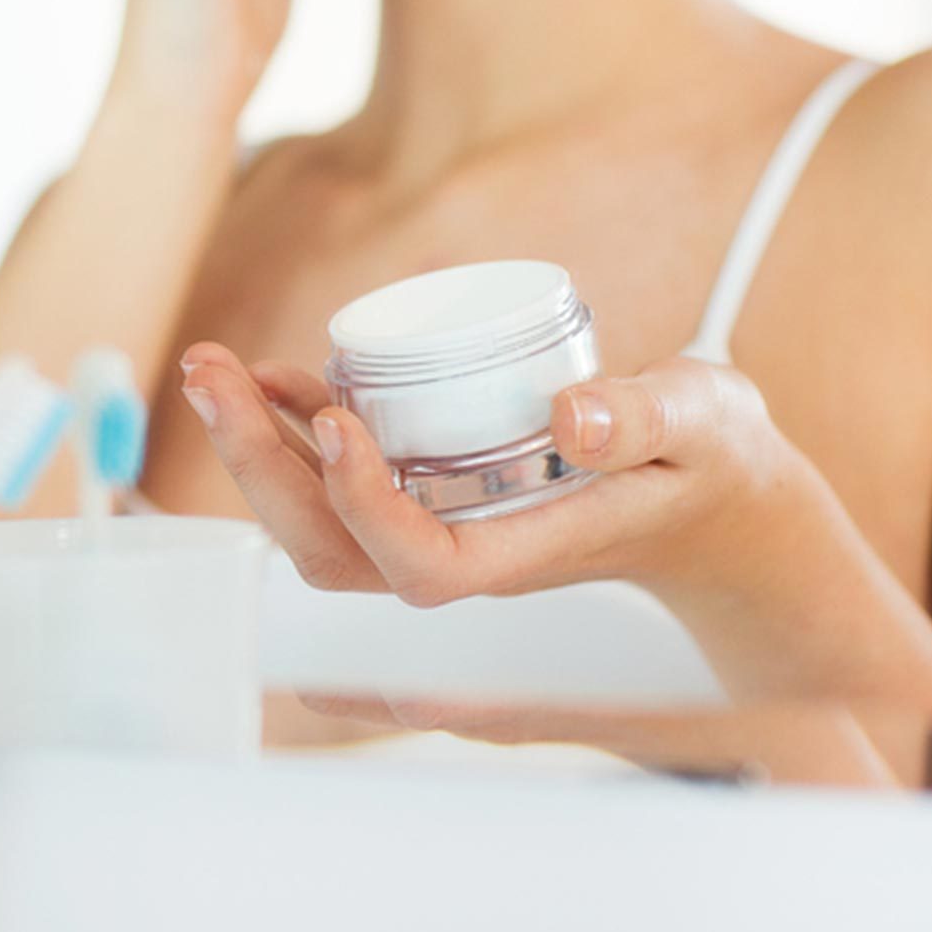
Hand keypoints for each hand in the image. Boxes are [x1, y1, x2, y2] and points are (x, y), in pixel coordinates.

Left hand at [180, 343, 792, 606]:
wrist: (720, 504)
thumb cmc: (716, 464)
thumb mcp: (707, 424)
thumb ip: (647, 418)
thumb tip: (571, 415)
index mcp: (531, 550)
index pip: (422, 566)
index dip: (363, 505)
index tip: (338, 422)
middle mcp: (469, 549)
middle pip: (334, 551)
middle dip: (259, 466)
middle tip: (211, 372)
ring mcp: (443, 525)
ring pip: (321, 522)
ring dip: (255, 446)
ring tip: (214, 365)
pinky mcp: (435, 493)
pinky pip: (342, 482)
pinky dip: (296, 429)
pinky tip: (276, 376)